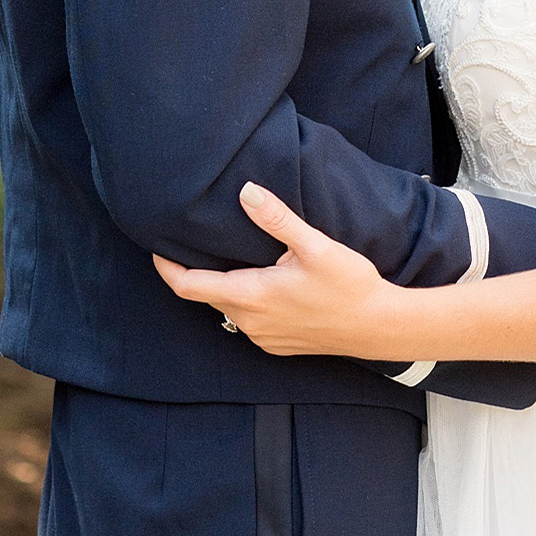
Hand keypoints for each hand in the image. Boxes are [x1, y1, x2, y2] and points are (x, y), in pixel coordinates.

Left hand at [154, 183, 401, 359]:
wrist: (378, 326)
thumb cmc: (349, 286)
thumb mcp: (315, 246)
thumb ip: (277, 219)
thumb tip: (246, 191)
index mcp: (252, 296)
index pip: (190, 286)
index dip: (167, 269)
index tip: (157, 250)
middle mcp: (250, 322)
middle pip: (207, 295)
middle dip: (196, 272)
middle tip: (193, 244)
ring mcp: (263, 337)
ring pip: (228, 308)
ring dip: (225, 286)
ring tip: (231, 258)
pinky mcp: (277, 344)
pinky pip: (248, 321)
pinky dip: (245, 301)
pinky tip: (262, 284)